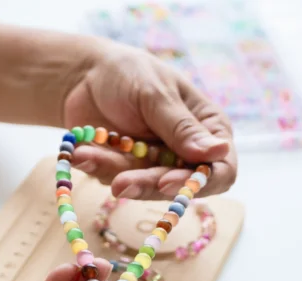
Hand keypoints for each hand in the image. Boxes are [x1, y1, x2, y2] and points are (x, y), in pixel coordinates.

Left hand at [63, 41, 237, 200]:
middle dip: (147, 184)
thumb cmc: (129, 72)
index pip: (221, 169)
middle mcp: (185, 151)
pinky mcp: (126, 170)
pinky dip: (96, 166)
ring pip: (142, 187)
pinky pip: (114, 178)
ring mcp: (155, 163)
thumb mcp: (156, 93)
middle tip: (120, 183)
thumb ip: (182, 126)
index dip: (200, 182)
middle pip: (179, 185)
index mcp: (207, 128)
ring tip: (86, 153)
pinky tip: (80, 152)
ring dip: (113, 172)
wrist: (85, 74)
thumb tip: (219, 151)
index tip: (168, 181)